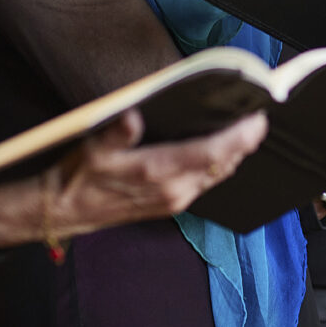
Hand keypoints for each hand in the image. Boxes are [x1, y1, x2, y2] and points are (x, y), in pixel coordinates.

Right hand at [0, 109, 270, 247]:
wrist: (64, 211)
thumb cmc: (77, 176)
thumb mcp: (91, 148)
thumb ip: (116, 132)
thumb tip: (132, 116)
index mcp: (158, 172)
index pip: (212, 152)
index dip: (240, 136)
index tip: (258, 118)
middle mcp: (173, 189)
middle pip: (223, 165)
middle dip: (245, 142)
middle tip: (261, 116)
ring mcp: (174, 199)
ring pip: (218, 176)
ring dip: (235, 154)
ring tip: (248, 129)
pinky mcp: (170, 203)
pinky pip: (206, 183)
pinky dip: (220, 165)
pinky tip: (224, 151)